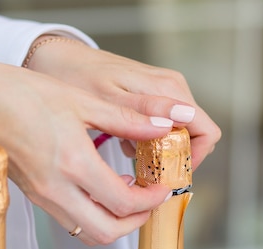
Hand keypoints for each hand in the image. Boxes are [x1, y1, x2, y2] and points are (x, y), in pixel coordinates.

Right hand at [0, 59, 172, 244]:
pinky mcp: (34, 197)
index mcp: (74, 163)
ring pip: (87, 232)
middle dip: (136, 222)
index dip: (152, 201)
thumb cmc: (23, 94)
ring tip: (127, 195)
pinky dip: (93, 215)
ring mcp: (43, 197)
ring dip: (114, 223)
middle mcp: (57, 189)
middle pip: (107, 232)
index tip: (163, 188)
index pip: (124, 203)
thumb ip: (127, 120)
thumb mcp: (82, 101)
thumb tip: (162, 126)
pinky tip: (100, 189)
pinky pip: (70, 221)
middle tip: (150, 200)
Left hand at [25, 36, 220, 170]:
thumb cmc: (78, 76)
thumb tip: (182, 118)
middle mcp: (172, 89)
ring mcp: (163, 93)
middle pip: (196, 136)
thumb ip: (144, 110)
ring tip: (134, 163)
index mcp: (169, 89)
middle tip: (148, 175)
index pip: (206, 132)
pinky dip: (151, 144)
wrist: (56, 59)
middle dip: (177, 159)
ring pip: (181, 133)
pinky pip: (164, 126)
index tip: (170, 176)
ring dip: (163, 153)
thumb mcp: (107, 98)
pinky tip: (127, 148)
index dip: (194, 159)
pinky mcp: (151, 98)